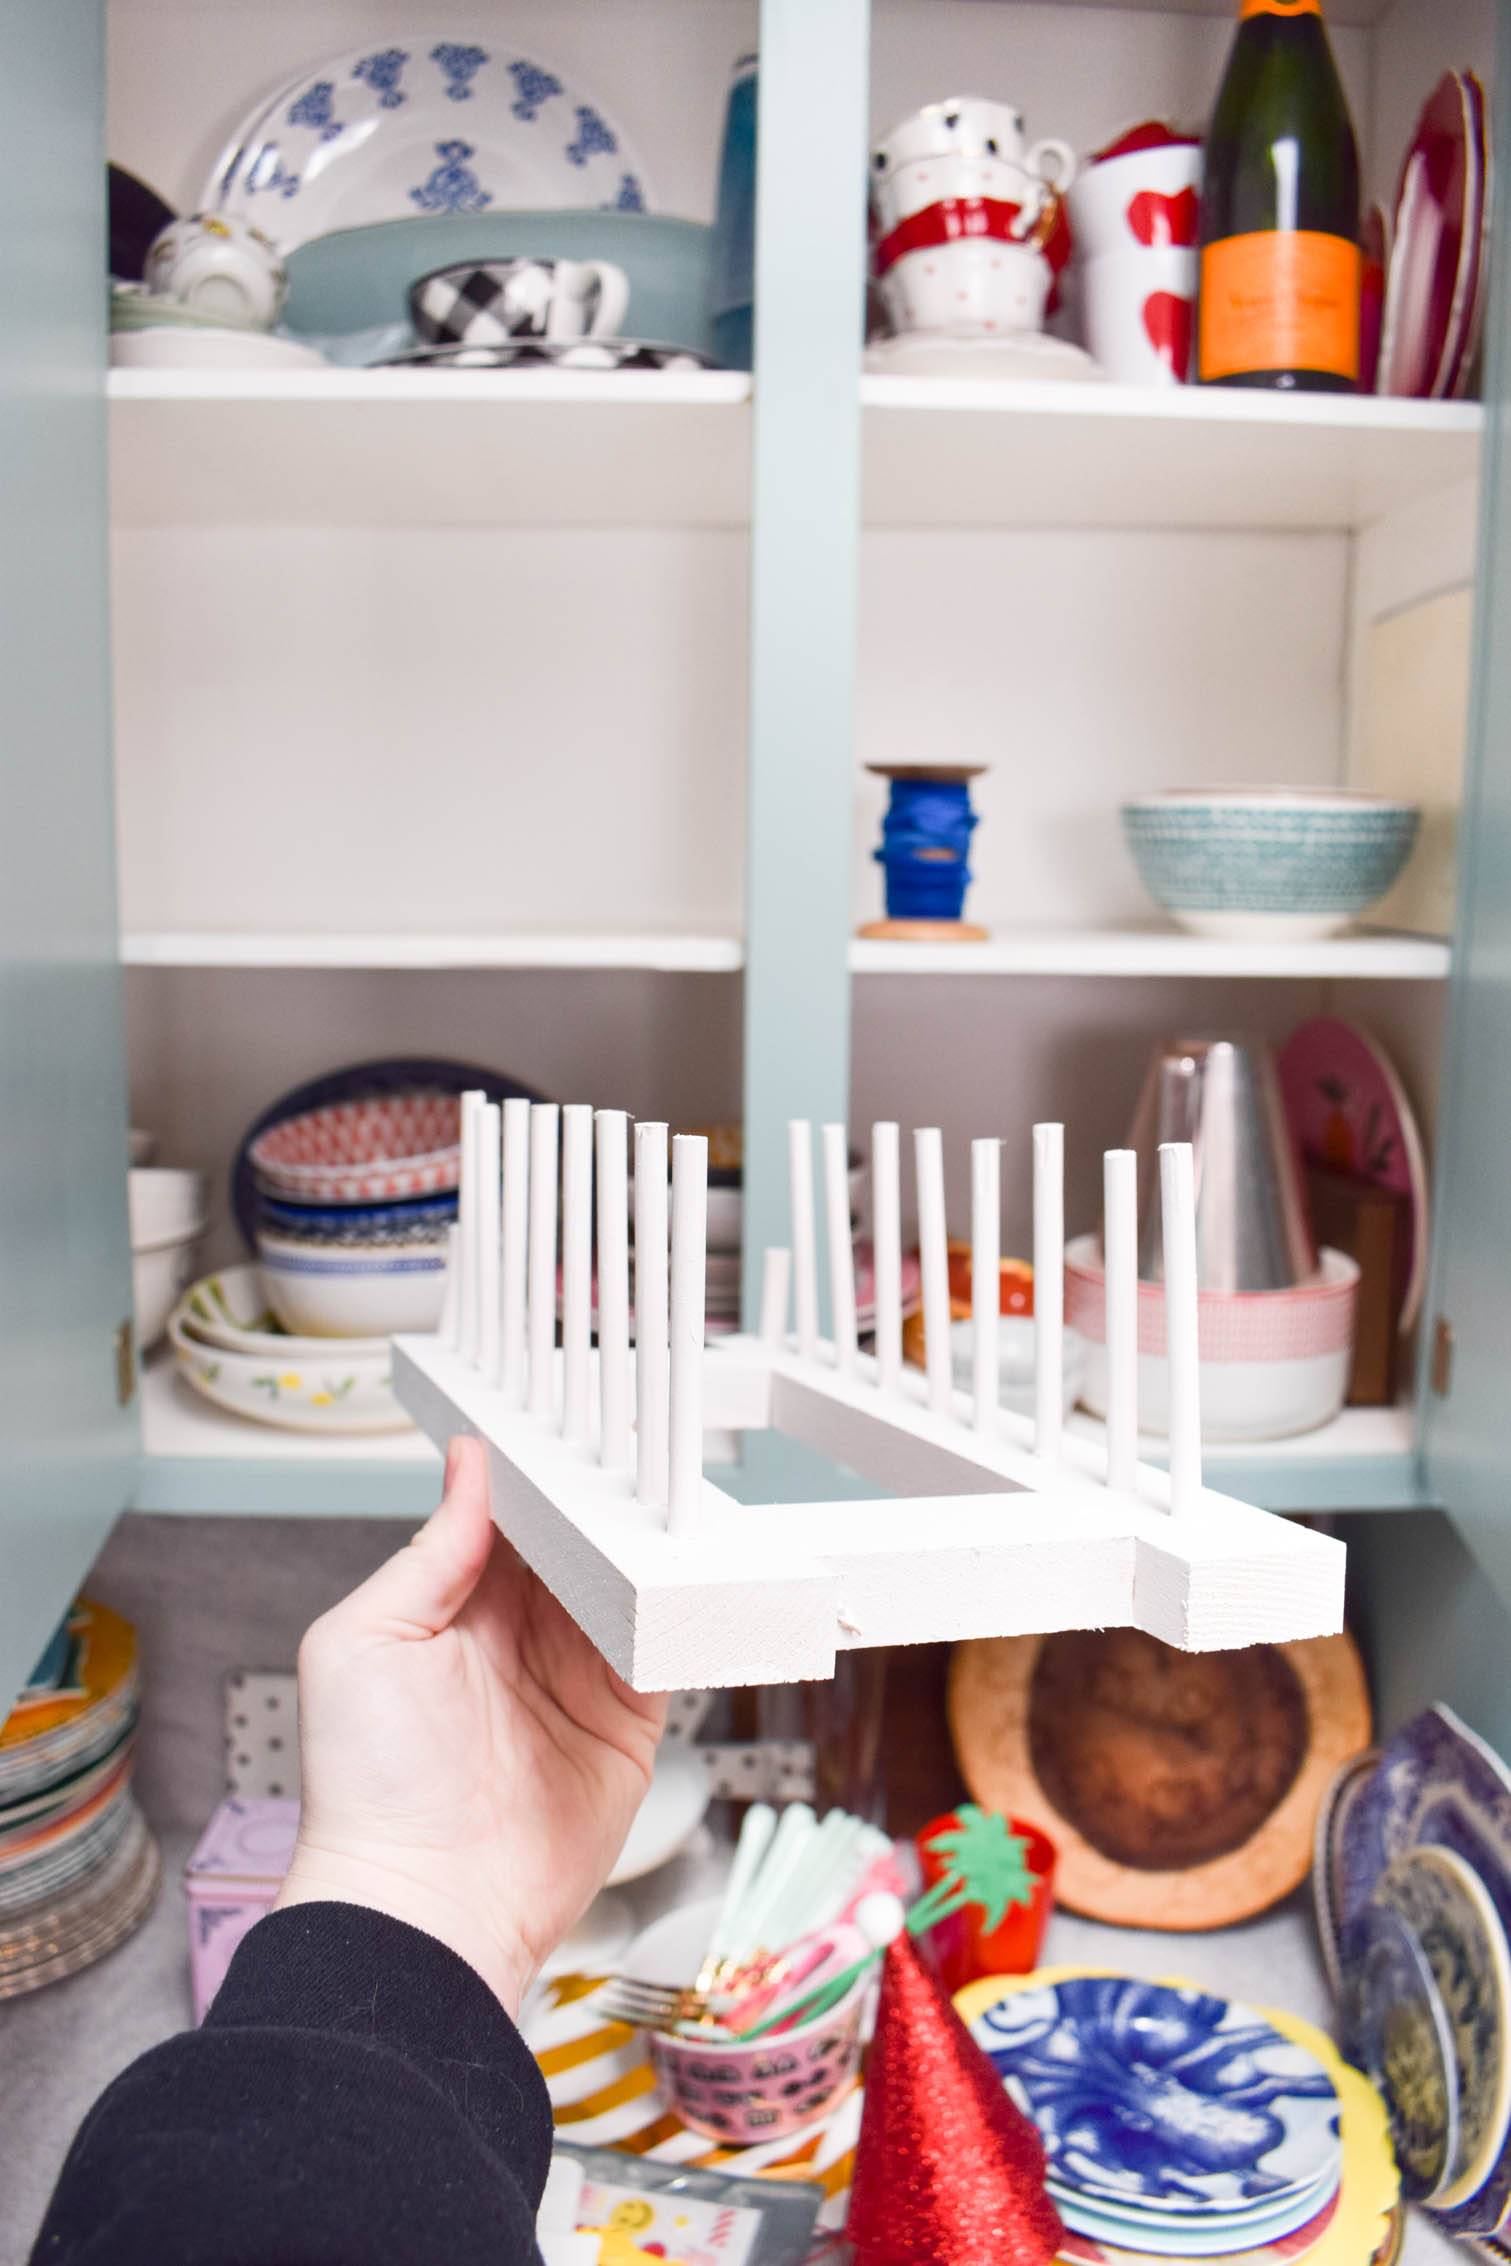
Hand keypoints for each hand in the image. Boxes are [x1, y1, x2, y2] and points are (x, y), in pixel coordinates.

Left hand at [275, 1436, 666, 2013]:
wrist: (424, 1905)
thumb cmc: (367, 1789)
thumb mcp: (364, 1640)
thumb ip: (429, 1551)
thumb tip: (468, 1466)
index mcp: (453, 1611)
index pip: (510, 1523)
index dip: (540, 1481)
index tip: (569, 1438)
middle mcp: (519, 1641)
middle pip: (578, 1548)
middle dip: (604, 1508)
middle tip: (632, 1460)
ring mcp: (575, 1681)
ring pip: (626, 1589)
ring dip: (645, 1553)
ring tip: (666, 1510)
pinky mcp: (625, 1727)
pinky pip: (663, 1654)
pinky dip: (676, 1617)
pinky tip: (681, 1582)